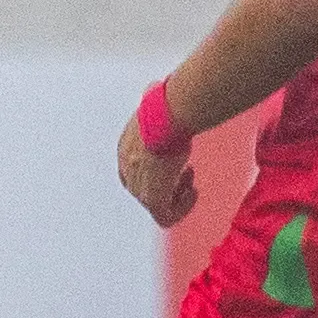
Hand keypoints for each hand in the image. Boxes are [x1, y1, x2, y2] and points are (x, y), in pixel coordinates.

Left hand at [115, 112, 197, 228]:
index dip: (158, 171)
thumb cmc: (166, 111)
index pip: (134, 170)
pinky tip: (192, 194)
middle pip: (144, 189)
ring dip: (176, 197)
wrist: (166, 118)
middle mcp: (126, 168)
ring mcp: (137, 186)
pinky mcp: (152, 199)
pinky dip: (181, 210)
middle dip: (168, 184)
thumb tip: (168, 100)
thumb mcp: (160, 116)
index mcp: (125, 148)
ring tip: (190, 185)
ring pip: (155, 205)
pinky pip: (164, 217)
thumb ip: (160, 120)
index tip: (177, 163)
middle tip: (186, 174)